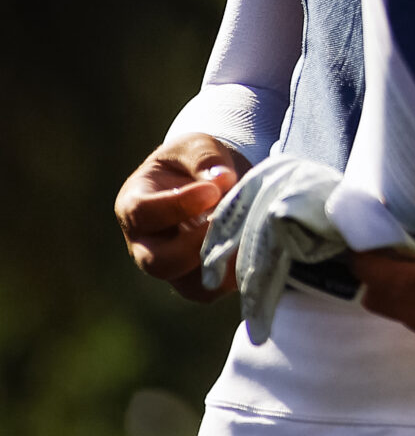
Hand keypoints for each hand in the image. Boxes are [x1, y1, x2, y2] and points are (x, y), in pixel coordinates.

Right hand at [115, 134, 246, 301]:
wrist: (213, 180)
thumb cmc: (196, 160)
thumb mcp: (196, 145)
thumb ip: (204, 158)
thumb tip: (222, 180)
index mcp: (135, 205)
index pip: (143, 214)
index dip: (177, 206)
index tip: (212, 191)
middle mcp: (146, 243)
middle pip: (158, 262)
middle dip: (196, 246)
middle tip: (228, 221)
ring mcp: (173, 266)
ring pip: (189, 285)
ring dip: (222, 266)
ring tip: (247, 238)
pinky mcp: (201, 278)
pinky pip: (215, 290)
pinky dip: (237, 276)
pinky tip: (258, 252)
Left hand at [351, 207, 414, 346]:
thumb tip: (373, 224)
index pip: (394, 282)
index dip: (367, 261)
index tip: (355, 236)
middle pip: (383, 302)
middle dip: (375, 274)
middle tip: (380, 243)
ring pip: (394, 312)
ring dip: (391, 286)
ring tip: (404, 259)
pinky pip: (412, 318)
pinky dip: (409, 298)